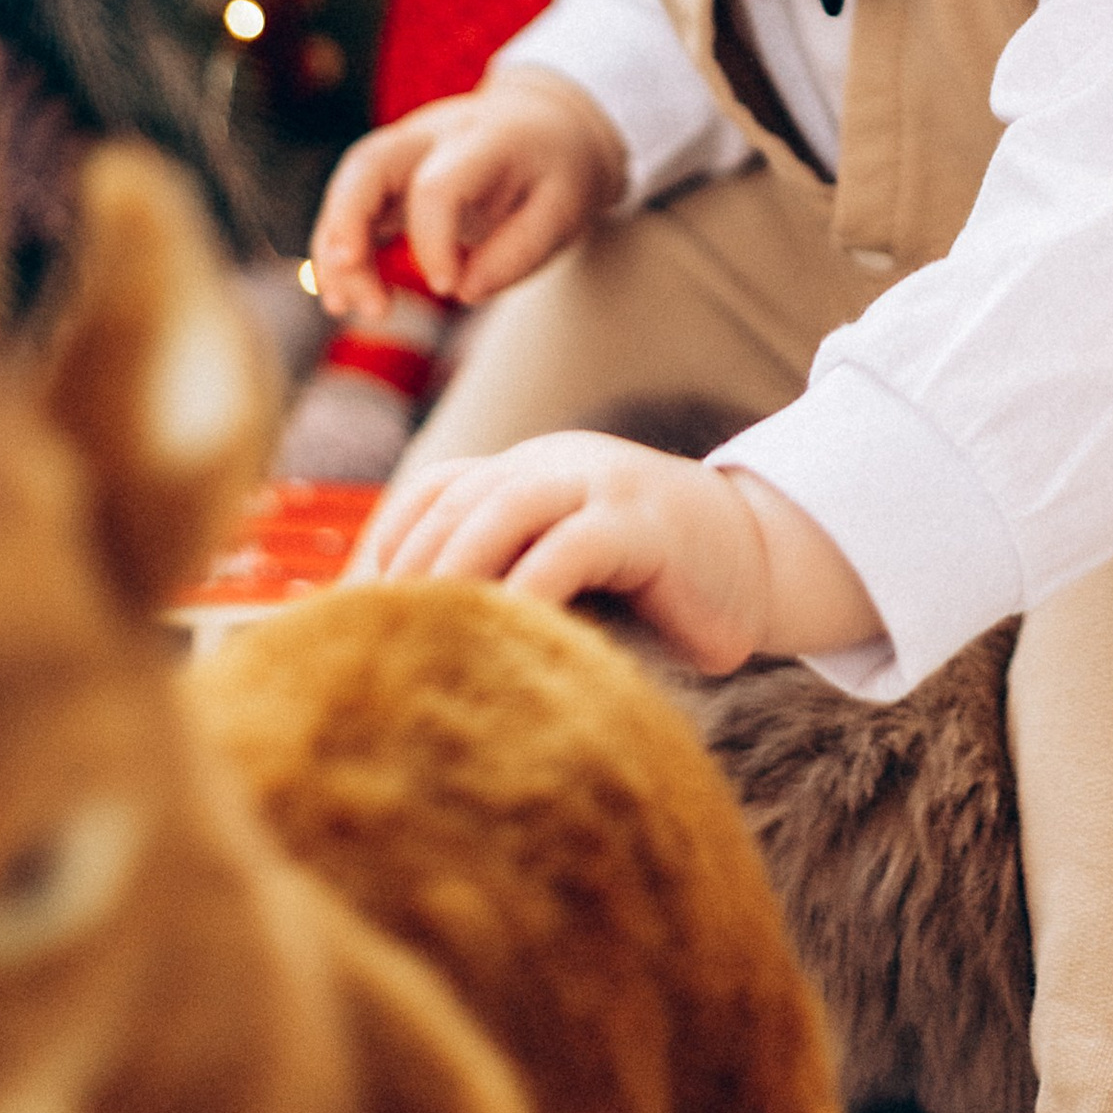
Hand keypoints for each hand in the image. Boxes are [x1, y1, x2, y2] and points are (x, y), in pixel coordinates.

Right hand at [309, 71, 626, 319]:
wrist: (548, 125)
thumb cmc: (556, 173)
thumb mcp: (566, 210)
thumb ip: (520, 252)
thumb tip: (464, 292)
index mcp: (485, 138)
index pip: (437, 185)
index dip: (431, 241)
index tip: (445, 288)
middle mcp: (434, 133)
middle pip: (368, 165)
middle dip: (346, 226)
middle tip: (350, 294)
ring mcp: (406, 146)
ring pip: (349, 185)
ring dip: (336, 248)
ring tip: (347, 308)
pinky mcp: (392, 170)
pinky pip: (350, 204)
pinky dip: (337, 249)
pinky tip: (341, 297)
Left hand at [356, 431, 878, 674]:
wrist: (762, 564)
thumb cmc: (652, 589)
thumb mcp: (568, 571)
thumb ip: (509, 583)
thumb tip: (411, 648)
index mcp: (532, 470)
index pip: (436, 489)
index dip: (386, 544)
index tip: (350, 612)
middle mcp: (557, 463)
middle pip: (456, 499)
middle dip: (406, 567)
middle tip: (370, 637)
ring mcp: (601, 483)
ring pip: (501, 509)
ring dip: (451, 572)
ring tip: (420, 634)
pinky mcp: (641, 522)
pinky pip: (568, 549)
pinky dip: (527, 592)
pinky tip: (502, 638)